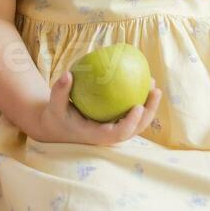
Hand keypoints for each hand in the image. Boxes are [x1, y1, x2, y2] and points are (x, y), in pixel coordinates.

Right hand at [29, 70, 161, 145]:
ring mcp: (115, 132)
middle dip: (149, 112)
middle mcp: (110, 136)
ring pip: (138, 124)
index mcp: (98, 136)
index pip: (119, 133)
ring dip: (149, 107)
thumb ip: (59, 91)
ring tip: (154, 86)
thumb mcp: (54, 105)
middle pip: (136, 129)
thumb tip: (68, 74)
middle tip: (155, 90)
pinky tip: (142, 83)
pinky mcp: (116, 125)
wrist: (58, 127)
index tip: (138, 106)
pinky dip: (140, 102)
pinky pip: (132, 115)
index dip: (131, 122)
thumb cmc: (57, 116)